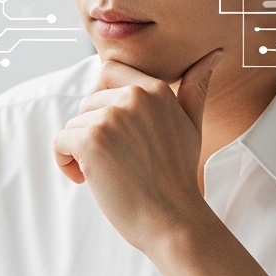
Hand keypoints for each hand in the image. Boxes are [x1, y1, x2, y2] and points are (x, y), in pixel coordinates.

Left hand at [53, 49, 222, 251]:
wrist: (173, 221)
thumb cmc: (179, 178)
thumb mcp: (192, 126)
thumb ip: (195, 88)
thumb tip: (214, 54)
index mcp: (155, 89)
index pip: (108, 71)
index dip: (104, 100)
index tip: (116, 132)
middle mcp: (133, 97)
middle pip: (89, 101)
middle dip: (94, 130)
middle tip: (118, 161)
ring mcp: (111, 118)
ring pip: (74, 124)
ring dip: (81, 150)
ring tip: (108, 173)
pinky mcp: (91, 141)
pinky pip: (61, 141)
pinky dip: (66, 162)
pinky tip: (88, 179)